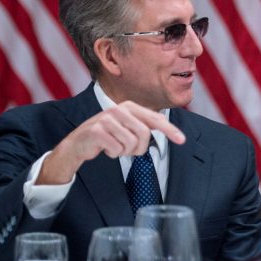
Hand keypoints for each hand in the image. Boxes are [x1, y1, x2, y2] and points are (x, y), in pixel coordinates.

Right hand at [37, 101, 185, 183]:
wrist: (78, 143)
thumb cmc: (108, 136)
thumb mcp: (128, 128)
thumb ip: (145, 126)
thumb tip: (171, 131)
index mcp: (130, 107)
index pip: (155, 119)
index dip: (170, 130)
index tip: (182, 140)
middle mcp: (120, 109)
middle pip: (144, 135)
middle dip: (138, 148)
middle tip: (127, 149)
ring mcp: (107, 118)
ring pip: (131, 144)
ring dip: (124, 151)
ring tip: (115, 146)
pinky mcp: (96, 130)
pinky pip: (117, 149)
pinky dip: (114, 154)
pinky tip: (105, 148)